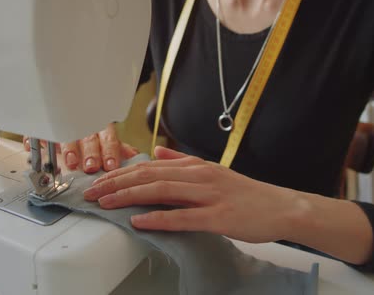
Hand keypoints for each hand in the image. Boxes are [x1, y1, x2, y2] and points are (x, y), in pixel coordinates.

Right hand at [24, 123, 139, 172]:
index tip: (110, 165)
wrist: (69, 103)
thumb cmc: (90, 129)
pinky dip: (36, 140)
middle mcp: (82, 125)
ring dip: (69, 149)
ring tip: (70, 162)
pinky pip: (39, 132)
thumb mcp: (107, 138)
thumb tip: (135, 156)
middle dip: (90, 153)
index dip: (110, 152)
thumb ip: (118, 148)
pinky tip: (33, 149)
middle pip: (88, 138)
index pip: (108, 139)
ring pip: (66, 134)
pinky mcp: (44, 126)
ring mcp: (62, 125)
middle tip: (91, 166)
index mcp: (100, 128)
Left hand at [83, 146, 307, 242]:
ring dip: (130, 197)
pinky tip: (139, 221)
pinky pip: (184, 217)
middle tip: (92, 192)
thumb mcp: (214, 171)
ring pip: (162, 192)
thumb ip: (184, 162)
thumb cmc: (247, 194)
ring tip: (106, 203)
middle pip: (150, 176)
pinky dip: (159, 218)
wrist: (281, 207)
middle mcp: (200, 176)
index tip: (99, 180)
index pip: (150, 167)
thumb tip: (158, 153)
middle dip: (117, 183)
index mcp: (196, 166)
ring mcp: (210, 195)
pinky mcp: (219, 217)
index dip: (122, 173)